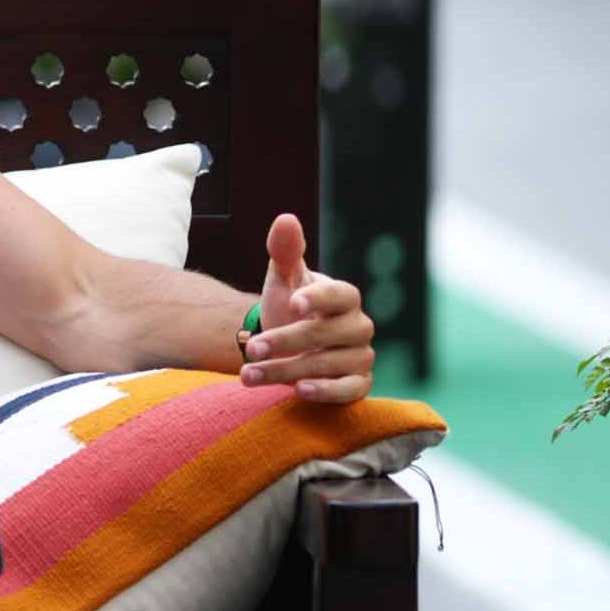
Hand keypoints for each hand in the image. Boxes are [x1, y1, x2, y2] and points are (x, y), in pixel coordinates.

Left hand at [238, 213, 374, 402]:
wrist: (287, 344)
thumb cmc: (288, 306)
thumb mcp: (283, 278)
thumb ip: (285, 251)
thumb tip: (285, 219)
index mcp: (344, 297)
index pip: (338, 295)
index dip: (316, 298)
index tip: (290, 303)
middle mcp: (358, 326)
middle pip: (326, 333)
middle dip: (285, 340)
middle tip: (251, 348)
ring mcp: (360, 356)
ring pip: (328, 363)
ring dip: (286, 370)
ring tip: (248, 374)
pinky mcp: (358, 383)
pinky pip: (349, 390)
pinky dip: (326, 391)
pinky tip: (299, 390)